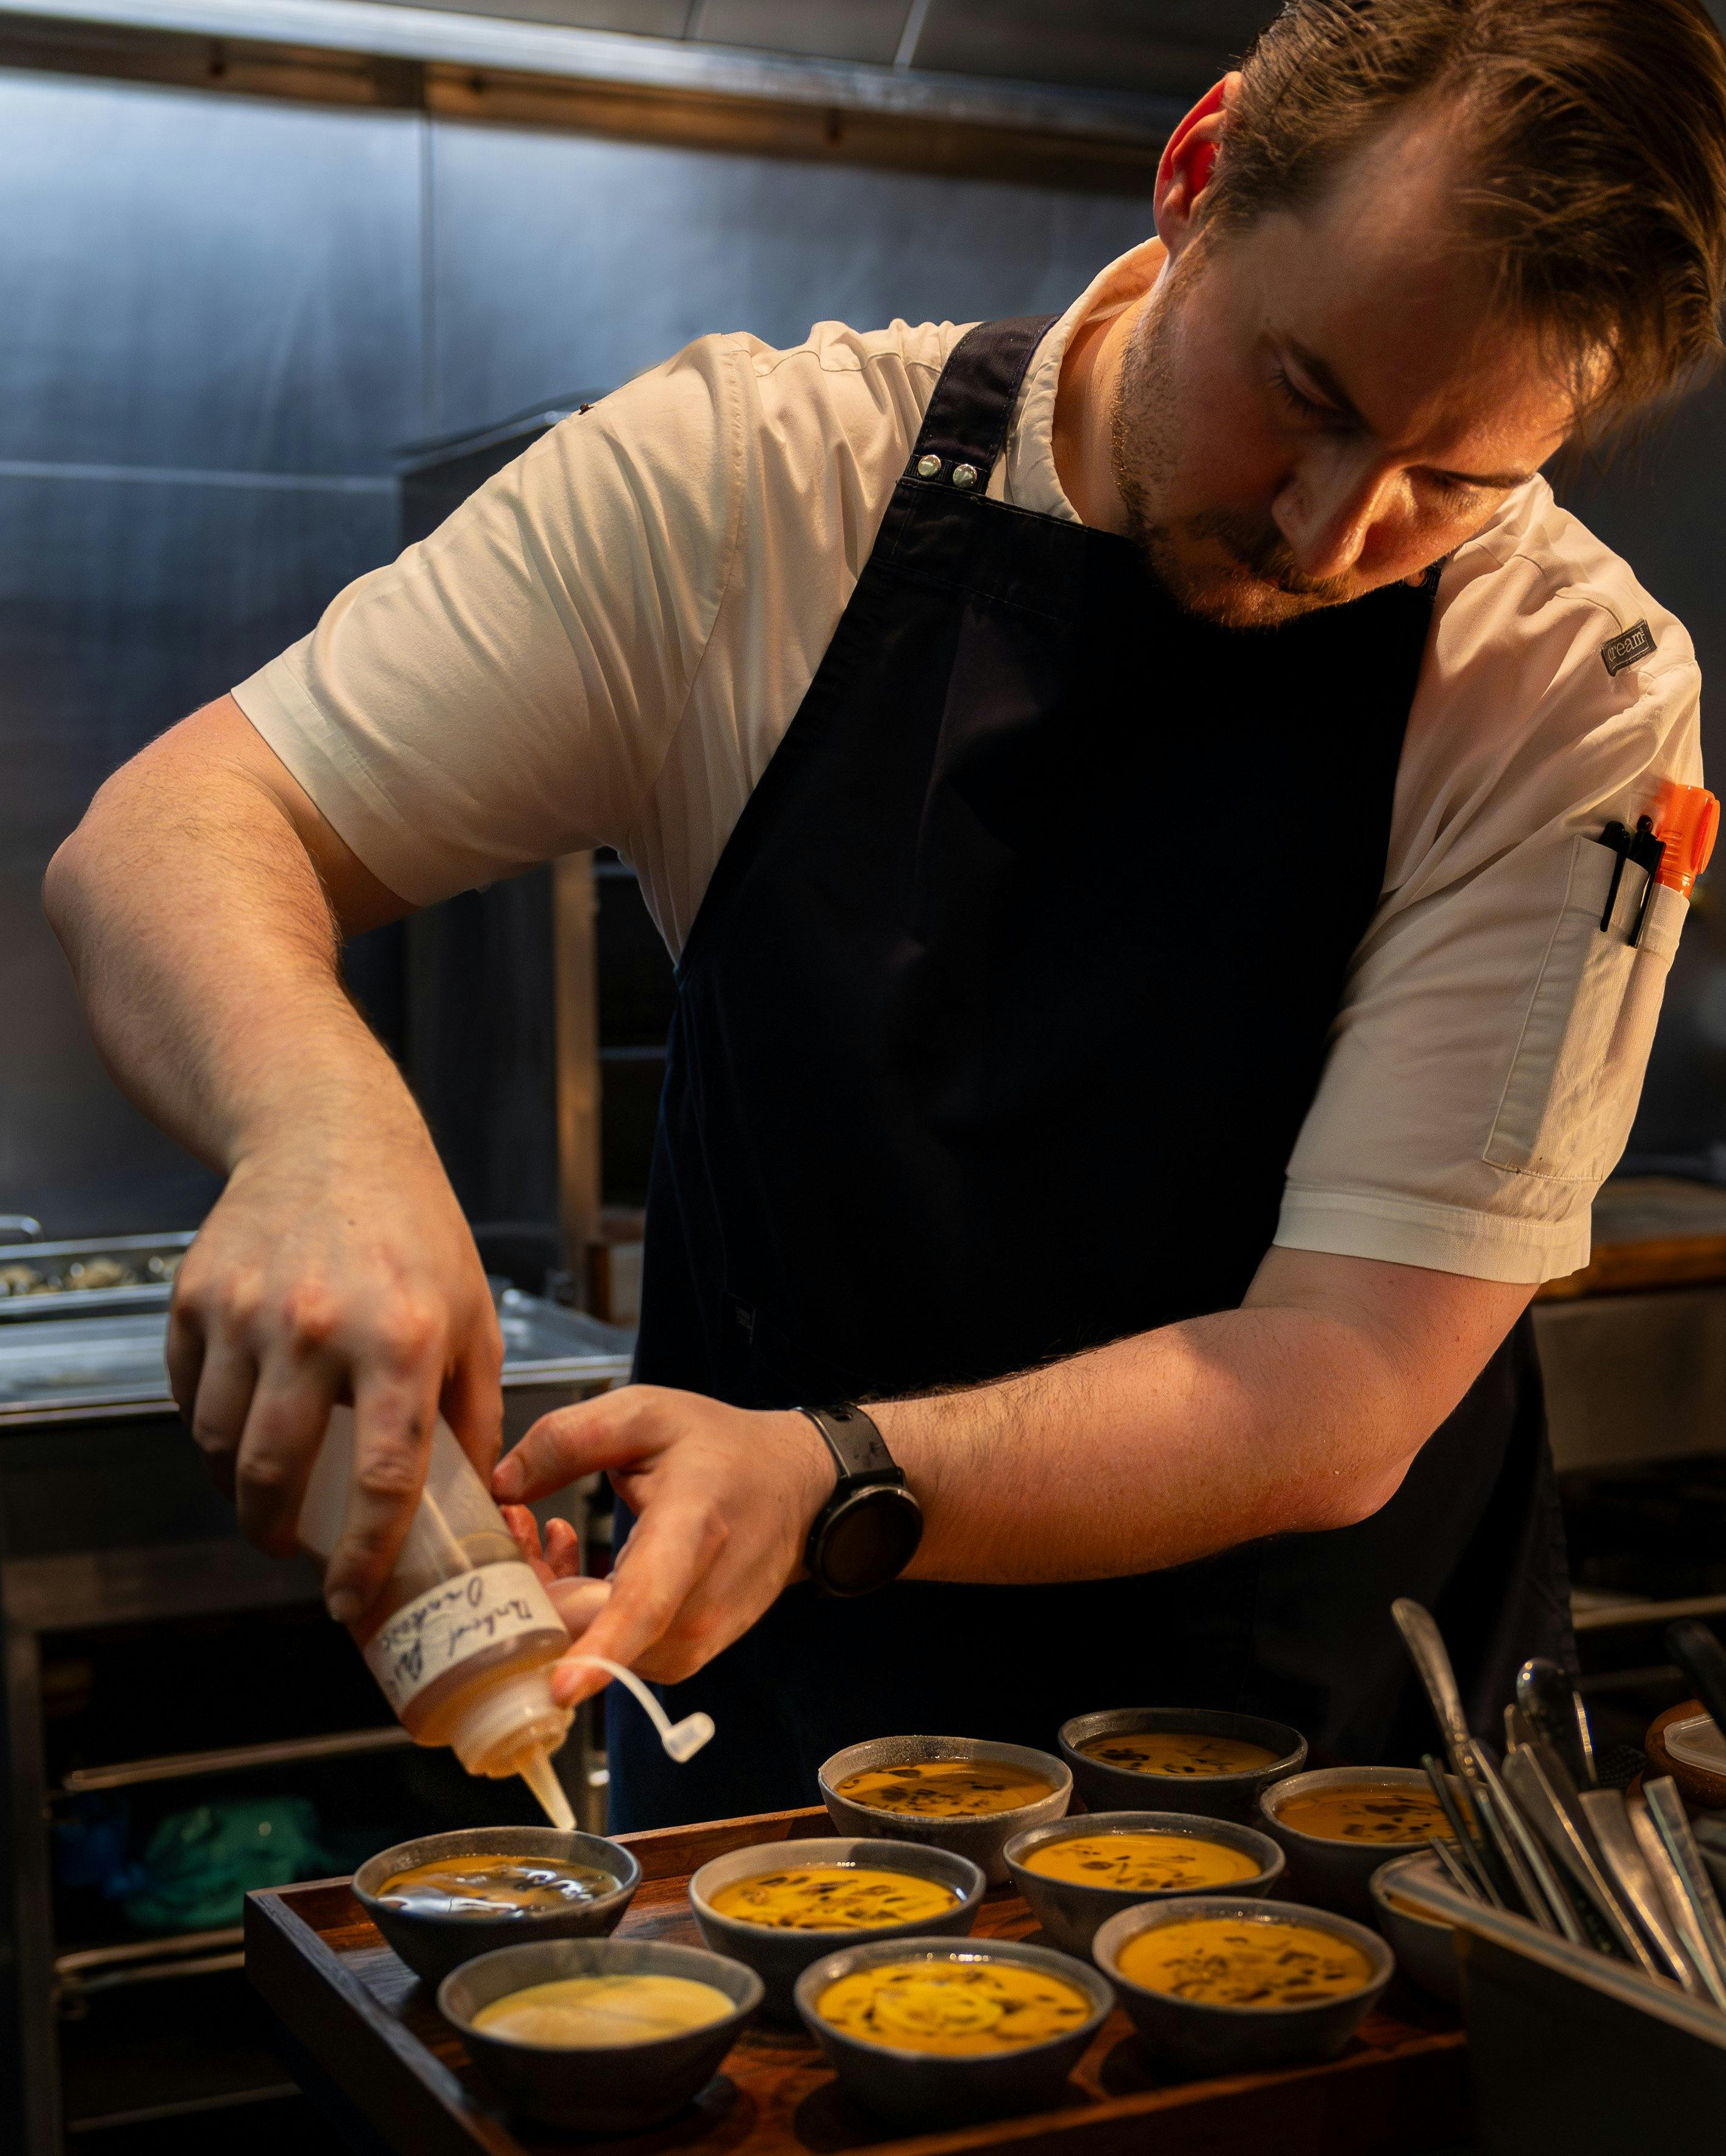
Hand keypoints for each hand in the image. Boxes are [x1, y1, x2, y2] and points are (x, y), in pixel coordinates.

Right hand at [166, 1110, 502, 1621]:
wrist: (330, 1138)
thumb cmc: (416, 1232)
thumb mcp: (473, 1315)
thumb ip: (476, 1414)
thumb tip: (482, 1503)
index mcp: (401, 1339)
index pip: (381, 1479)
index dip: (364, 1556)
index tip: (351, 1600)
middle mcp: (318, 1326)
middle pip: (278, 1473)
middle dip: (277, 1536)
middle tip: (291, 1552)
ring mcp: (247, 1311)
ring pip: (221, 1444)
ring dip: (239, 1489)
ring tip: (267, 1496)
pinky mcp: (196, 1298)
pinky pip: (189, 1397)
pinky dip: (209, 1430)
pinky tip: (241, 1431)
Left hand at [492, 1386, 833, 1706]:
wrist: (796, 1491)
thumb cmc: (724, 1450)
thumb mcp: (647, 1413)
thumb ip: (568, 1438)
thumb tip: (500, 1483)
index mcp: (693, 1531)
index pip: (647, 1604)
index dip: (602, 1649)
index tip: (562, 1688)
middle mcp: (699, 1604)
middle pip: (589, 1629)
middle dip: (530, 1586)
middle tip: (518, 1522)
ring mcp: (695, 1640)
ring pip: (589, 1645)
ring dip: (550, 1599)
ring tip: (550, 1534)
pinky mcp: (683, 1658)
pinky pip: (607, 1649)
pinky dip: (578, 1614)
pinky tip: (577, 1562)